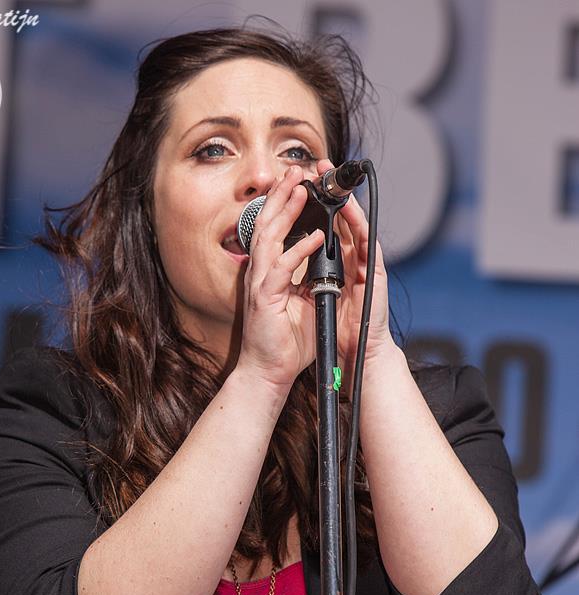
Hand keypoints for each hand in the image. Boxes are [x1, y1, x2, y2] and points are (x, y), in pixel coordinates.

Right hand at [235, 165, 324, 392]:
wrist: (269, 372)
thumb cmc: (284, 342)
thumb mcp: (301, 303)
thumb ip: (306, 280)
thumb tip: (320, 262)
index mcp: (269, 272)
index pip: (276, 230)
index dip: (284, 205)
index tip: (298, 184)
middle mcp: (261, 273)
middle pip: (268, 224)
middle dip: (282, 195)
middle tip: (296, 170)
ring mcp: (261, 284)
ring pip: (270, 237)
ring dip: (286, 211)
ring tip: (301, 189)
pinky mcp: (265, 299)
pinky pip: (282, 268)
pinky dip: (299, 250)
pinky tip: (315, 237)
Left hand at [315, 158, 395, 393]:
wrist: (355, 356)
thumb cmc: (335, 330)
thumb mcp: (313, 296)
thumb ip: (308, 273)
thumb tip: (291, 257)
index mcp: (334, 264)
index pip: (323, 226)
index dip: (311, 205)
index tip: (298, 183)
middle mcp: (350, 260)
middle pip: (340, 218)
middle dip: (328, 192)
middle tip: (318, 166)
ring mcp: (364, 266)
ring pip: (356, 225)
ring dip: (345, 201)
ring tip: (333, 179)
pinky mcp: (374, 276)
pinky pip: (367, 245)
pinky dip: (358, 228)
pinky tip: (349, 212)